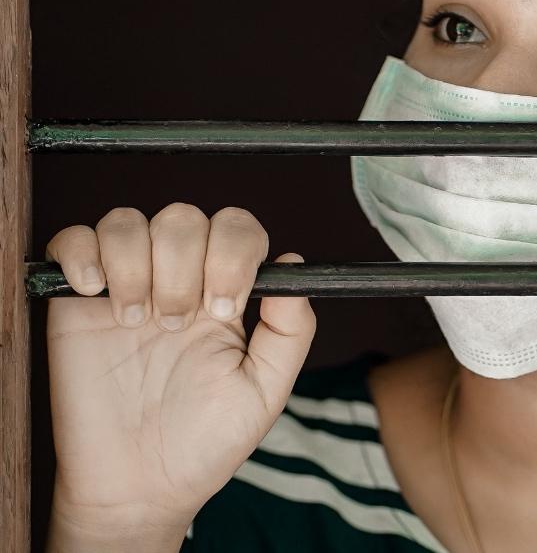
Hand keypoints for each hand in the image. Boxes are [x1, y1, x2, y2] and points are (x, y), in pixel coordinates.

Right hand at [45, 203, 315, 547]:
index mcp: (227, 291)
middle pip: (184, 218)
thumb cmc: (205, 440)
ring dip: (136, 264)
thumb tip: (295, 263)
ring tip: (138, 321)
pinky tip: (94, 293)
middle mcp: (179, 278)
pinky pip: (73, 239)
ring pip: (129, 221)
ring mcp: (126, 285)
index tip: (225, 307)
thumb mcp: (265, 390)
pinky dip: (83, 252)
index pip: (237, 229)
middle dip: (184, 266)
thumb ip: (291, 329)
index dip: (233, 253)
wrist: (139, 486)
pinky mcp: (76, 301)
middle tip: (177, 325)